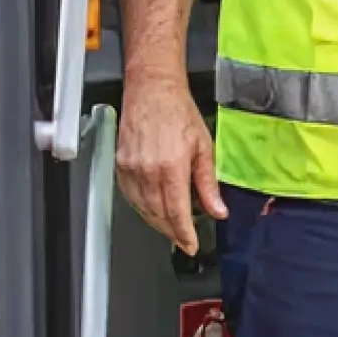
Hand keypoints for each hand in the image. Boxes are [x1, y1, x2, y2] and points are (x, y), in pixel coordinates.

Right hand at [117, 74, 227, 256]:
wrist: (152, 91)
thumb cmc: (179, 112)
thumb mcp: (204, 147)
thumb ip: (208, 183)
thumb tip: (218, 210)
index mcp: (171, 167)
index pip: (176, 212)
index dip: (183, 234)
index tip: (191, 245)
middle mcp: (147, 171)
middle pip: (158, 215)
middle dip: (172, 232)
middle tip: (184, 241)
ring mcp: (130, 169)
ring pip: (142, 209)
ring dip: (157, 223)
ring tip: (172, 231)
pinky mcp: (119, 165)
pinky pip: (131, 197)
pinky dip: (143, 208)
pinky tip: (153, 211)